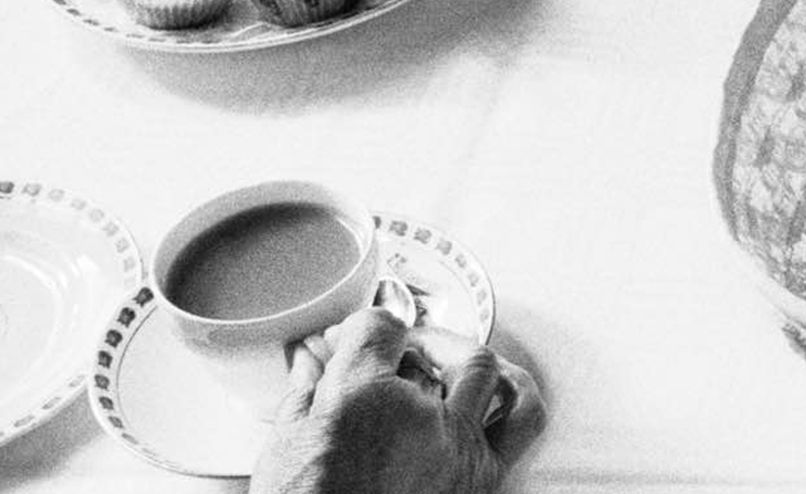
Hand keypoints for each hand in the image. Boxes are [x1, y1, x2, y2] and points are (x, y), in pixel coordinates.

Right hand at [251, 309, 544, 493]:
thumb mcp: (285, 448)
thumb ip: (305, 394)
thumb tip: (311, 360)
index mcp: (363, 398)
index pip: (380, 329)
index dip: (367, 328)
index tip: (362, 338)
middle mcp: (419, 415)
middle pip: (438, 345)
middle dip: (421, 339)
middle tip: (406, 349)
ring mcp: (457, 445)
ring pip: (488, 373)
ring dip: (475, 359)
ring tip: (459, 363)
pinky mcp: (482, 477)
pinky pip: (520, 425)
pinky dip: (513, 400)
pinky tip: (496, 396)